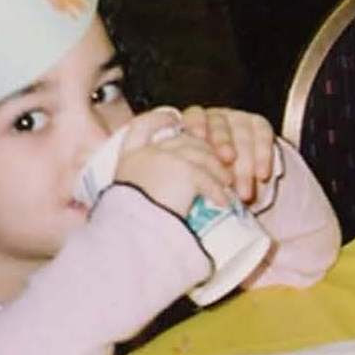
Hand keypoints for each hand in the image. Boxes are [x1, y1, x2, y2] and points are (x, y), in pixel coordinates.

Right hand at [112, 107, 231, 215]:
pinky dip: (218, 191)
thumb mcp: (128, 196)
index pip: (141, 125)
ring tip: (226, 184)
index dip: (159, 118)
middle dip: (203, 149)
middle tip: (216, 164)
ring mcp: (165, 158)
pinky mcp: (184, 172)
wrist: (130, 235)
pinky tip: (224, 202)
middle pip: (182, 140)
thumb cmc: (129, 223)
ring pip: (201, 155)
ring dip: (217, 170)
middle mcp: (146, 152)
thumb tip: (163, 183)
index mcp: (129, 157)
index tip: (174, 119)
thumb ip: (144, 181)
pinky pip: (208, 179)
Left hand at [177, 106, 275, 202]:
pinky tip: (262, 175)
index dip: (196, 123)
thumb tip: (183, 176)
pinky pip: (262, 136)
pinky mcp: (258, 124)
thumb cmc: (208, 178)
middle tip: (227, 161)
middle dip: (224, 142)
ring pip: (242, 134)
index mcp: (195, 124)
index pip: (194, 115)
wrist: (237, 181)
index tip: (199, 136)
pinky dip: (263, 157)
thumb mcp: (196, 172)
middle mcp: (217, 117)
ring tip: (244, 190)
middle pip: (219, 126)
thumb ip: (190, 168)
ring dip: (245, 162)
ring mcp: (238, 119)